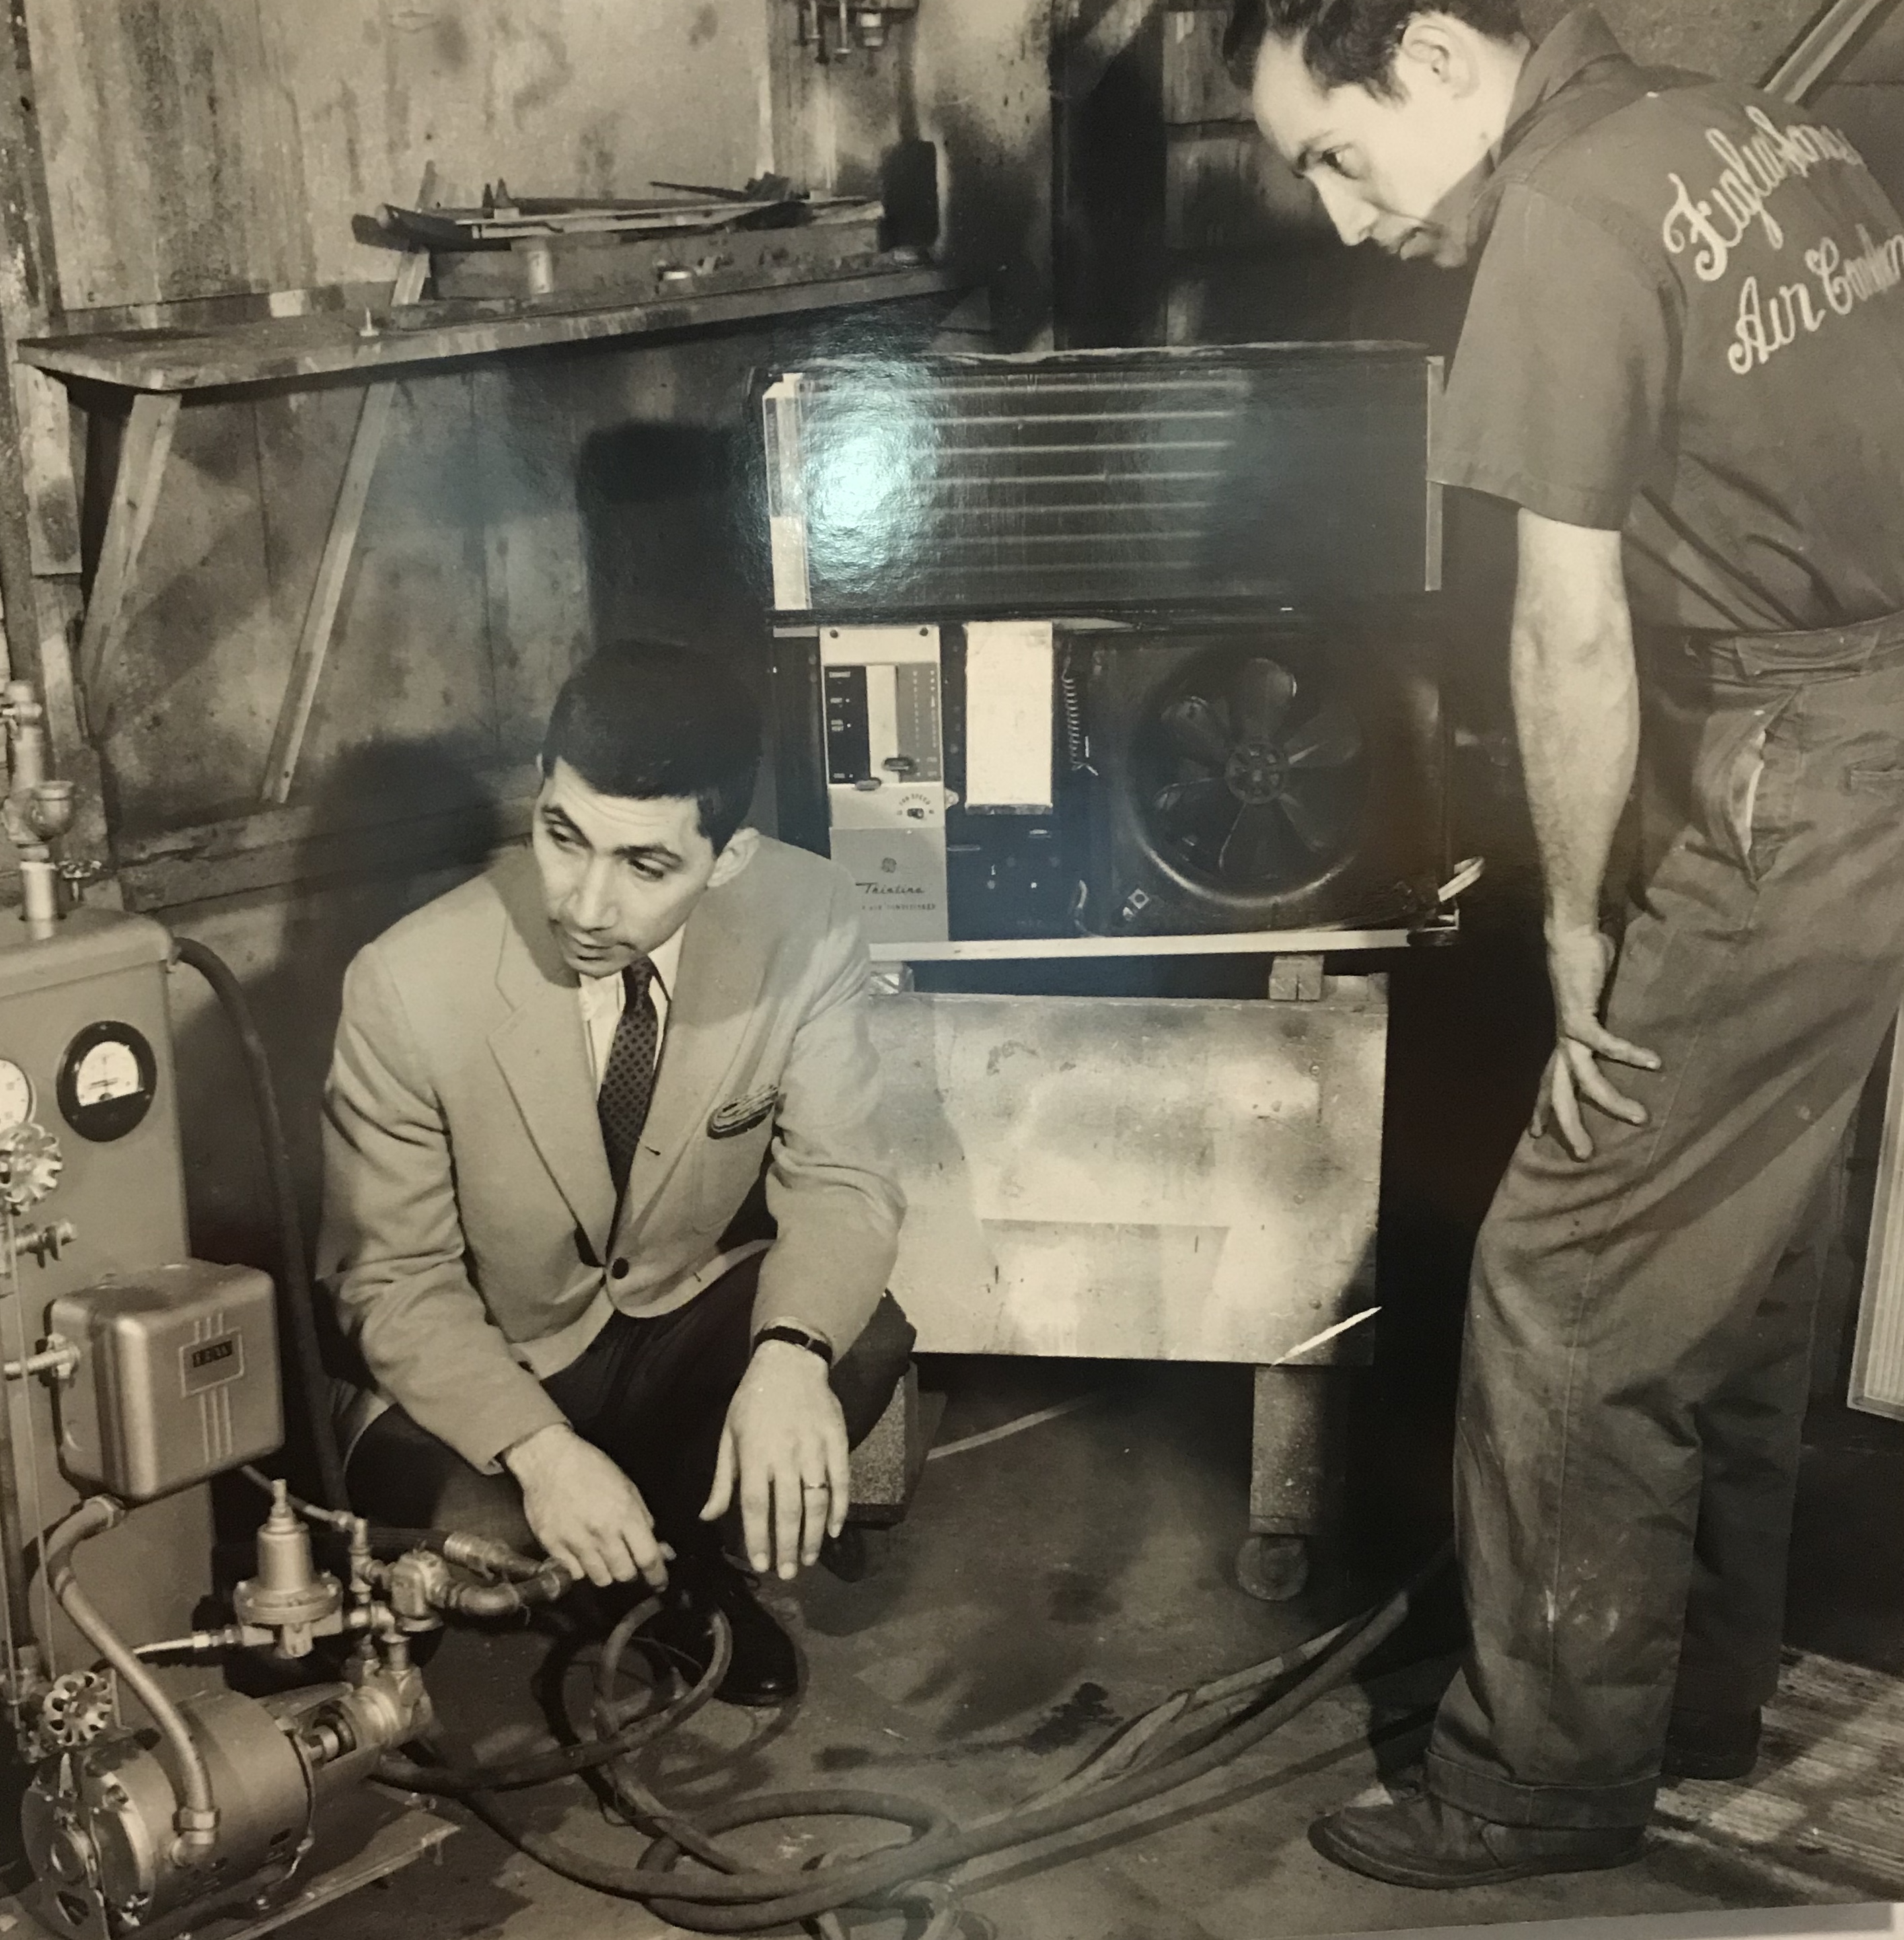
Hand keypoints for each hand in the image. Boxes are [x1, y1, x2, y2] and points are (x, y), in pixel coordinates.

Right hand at [504, 1424, 671, 1589]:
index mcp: (624, 1514)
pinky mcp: (553, 1547)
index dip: (657, 1575)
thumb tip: (662, 1550)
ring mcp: (575, 1542)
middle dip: (631, 1571)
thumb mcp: (627, 1487)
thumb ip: (645, 1521)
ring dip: (607, 1572)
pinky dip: (582, 1568)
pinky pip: (575, 1574)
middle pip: (625, 1574)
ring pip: (601, 1579)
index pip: (648, 1558)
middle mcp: (601, 1532)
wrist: (548, 1459)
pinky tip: (582, 1552)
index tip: (660, 1582)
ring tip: (604, 1555)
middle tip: (627, 1559)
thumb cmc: (591, 1468)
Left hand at [701, 1340, 848, 1580]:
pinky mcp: (837, 1440)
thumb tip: (708, 1517)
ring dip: (813, 1534)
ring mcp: (814, 1447)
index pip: (754, 1505)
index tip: (760, 1564)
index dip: (757, 1537)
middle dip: (787, 1546)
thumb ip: (723, 1480)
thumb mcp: (729, 1435)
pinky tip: (834, 1530)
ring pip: (816, 1500)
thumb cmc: (753, 1400)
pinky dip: (839, 1507)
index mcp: (754, 1453)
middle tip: (787, 1574)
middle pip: (787, 1509)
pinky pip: (841, 1480)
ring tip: (807, 1559)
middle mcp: (785, 1454)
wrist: (790, 1362)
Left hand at [1532, 924, 1661, 1160]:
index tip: (1537, 1133)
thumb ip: (1604, 1021)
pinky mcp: (1579, 1017)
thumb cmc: (1585, 967)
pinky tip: (1653, 1063)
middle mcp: (1562, 1042)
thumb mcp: (1595, 1004)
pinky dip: (1628, 1054)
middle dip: (1568, 1126)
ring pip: (1583, 1080)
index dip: (1542, 1108)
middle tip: (1584, 1155)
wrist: (1571, 936)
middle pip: (1559, 1094)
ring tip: (1640, 1117)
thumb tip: (1620, 1034)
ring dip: (1610, 1101)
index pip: (1548, 1083)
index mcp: (1562, 1042)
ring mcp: (1568, 1031)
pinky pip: (1604, 1045)